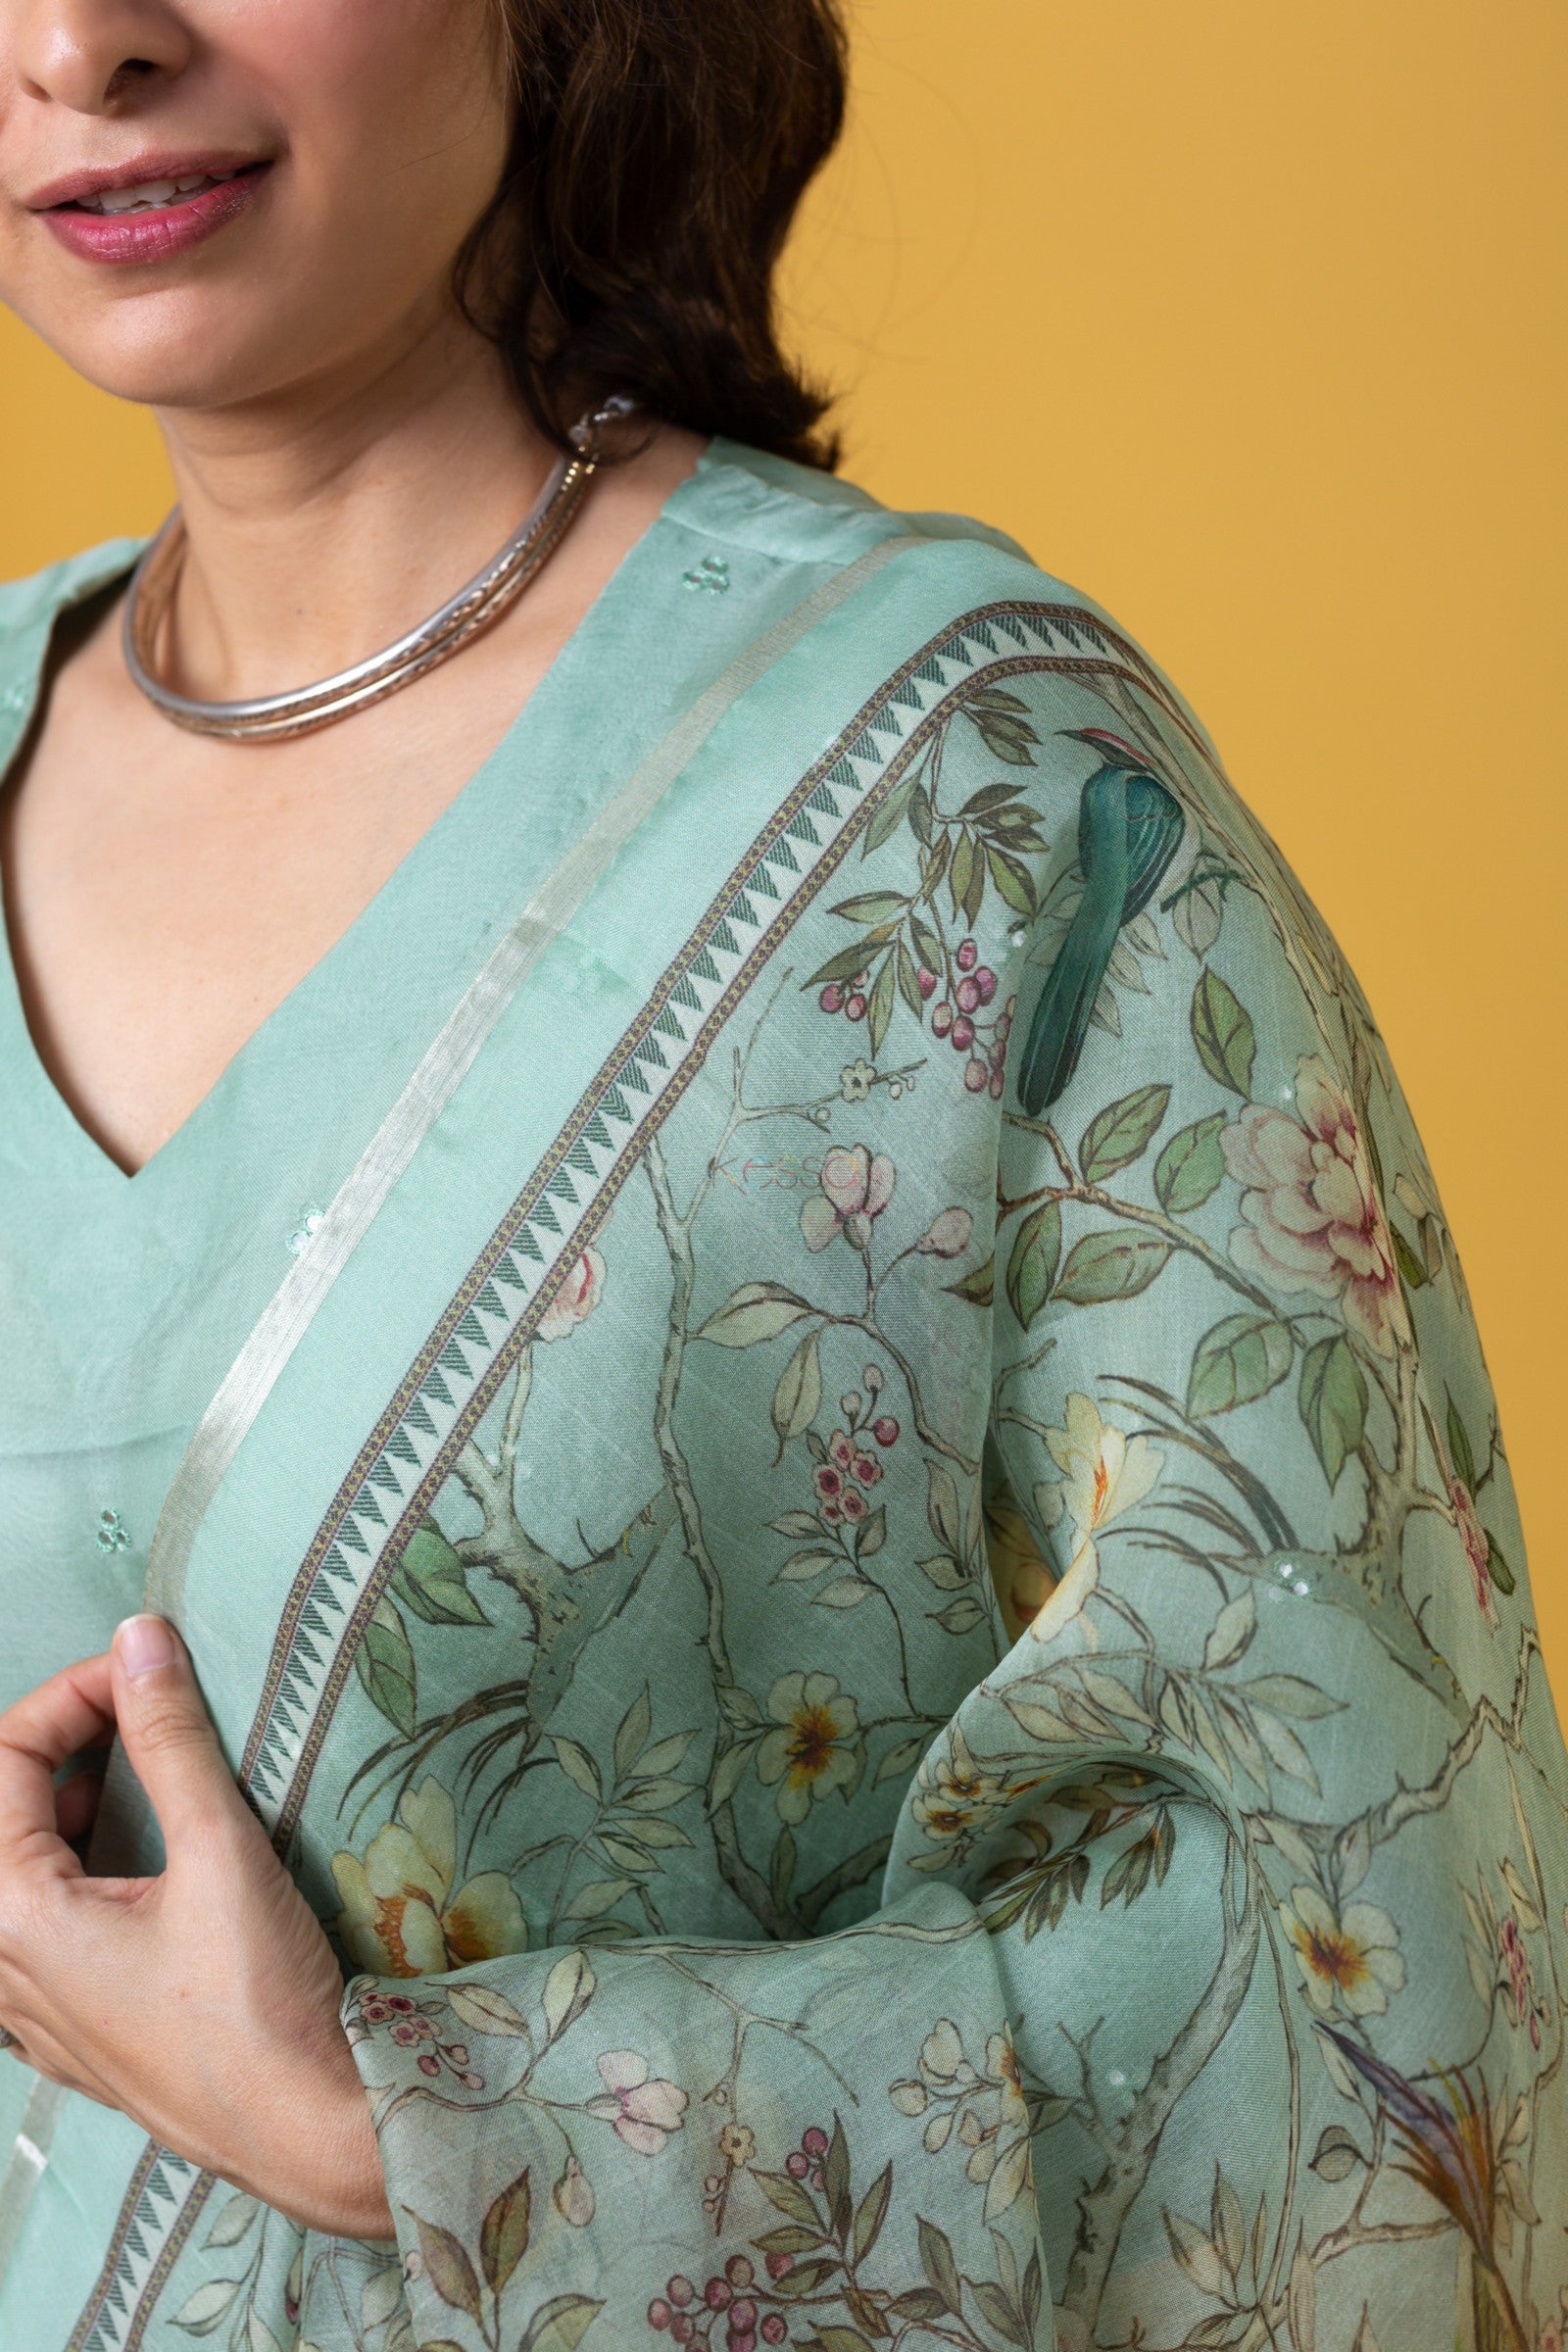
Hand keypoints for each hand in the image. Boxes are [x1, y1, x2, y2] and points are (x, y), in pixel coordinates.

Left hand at [0, 1615, 394, 2238]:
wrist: (308, 2132)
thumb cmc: (257, 2004)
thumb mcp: (219, 1852)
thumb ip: (169, 1738)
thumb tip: (140, 1638)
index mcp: (11, 1918)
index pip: (4, 1761)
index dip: (74, 1694)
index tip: (148, 1669)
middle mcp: (0, 1970)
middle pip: (0, 1814)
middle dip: (65, 1745)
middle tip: (144, 1712)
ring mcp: (31, 2013)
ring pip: (16, 1875)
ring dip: (69, 1809)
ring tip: (142, 1778)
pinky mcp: (73, 2035)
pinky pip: (37, 1932)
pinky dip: (76, 1872)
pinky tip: (142, 1866)